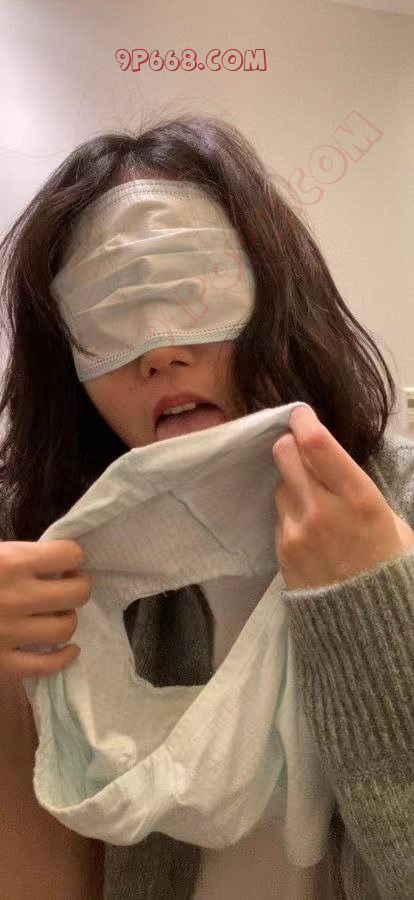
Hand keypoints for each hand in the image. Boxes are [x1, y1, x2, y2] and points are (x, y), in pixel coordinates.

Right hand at [0, 540, 90, 677]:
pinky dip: (63, 658)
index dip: (71, 557)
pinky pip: (45, 666)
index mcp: (11, 563)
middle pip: (77, 593)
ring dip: (67, 618)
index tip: (64, 563)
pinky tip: (67, 649)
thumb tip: (58, 563)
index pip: (69, 554)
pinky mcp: (1, 662)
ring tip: (56, 613)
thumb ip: (23, 556)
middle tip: (66, 586)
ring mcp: (9, 633)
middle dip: (77, 586)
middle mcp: (16, 598)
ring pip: (66, 628)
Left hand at [272, 406, 413, 590]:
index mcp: (359, 499)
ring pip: (279, 485)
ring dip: (291, 484)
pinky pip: (278, 516)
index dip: (304, 421)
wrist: (371, 624)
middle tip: (301, 450)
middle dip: (291, 446)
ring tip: (313, 502)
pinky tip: (310, 529)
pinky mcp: (282, 551)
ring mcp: (297, 531)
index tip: (301, 414)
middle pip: (285, 454)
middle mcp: (322, 510)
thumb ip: (358, 490)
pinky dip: (290, 514)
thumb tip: (334, 466)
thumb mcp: (392, 522)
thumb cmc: (390, 567)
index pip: (317, 444)